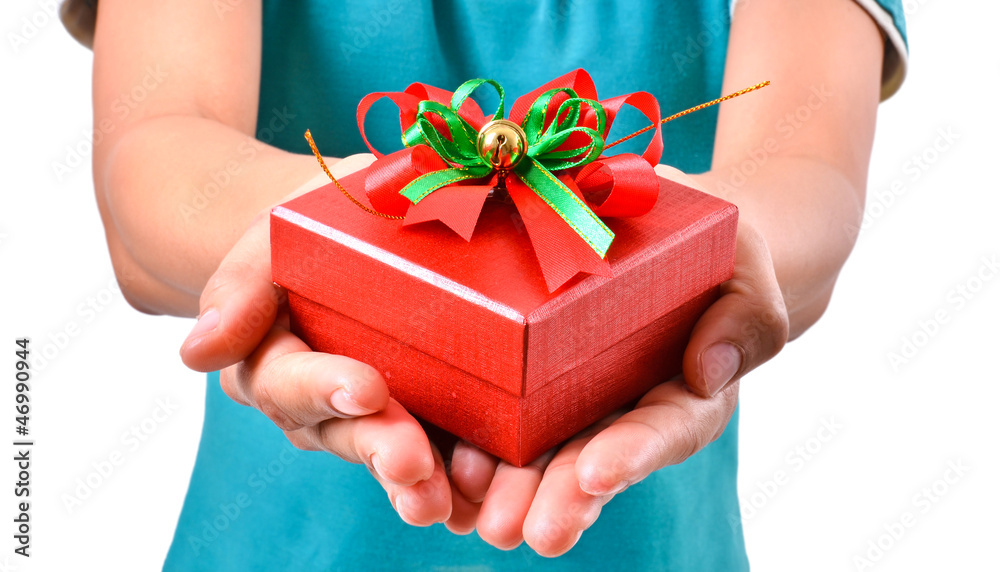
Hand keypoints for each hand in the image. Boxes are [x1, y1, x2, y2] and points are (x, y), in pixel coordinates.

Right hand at [178, 154, 454, 525]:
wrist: (357, 229)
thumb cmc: (314, 225)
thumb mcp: (274, 234)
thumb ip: (240, 286)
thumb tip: (198, 353)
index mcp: (271, 356)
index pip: (287, 381)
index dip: (323, 387)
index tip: (367, 389)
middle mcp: (314, 401)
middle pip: (339, 431)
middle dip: (377, 446)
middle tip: (412, 462)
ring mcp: (364, 417)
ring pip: (383, 454)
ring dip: (411, 481)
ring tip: (438, 500)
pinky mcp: (416, 420)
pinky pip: (432, 453)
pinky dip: (453, 477)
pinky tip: (476, 493)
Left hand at [445, 167, 789, 555]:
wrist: (664, 234)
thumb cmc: (717, 256)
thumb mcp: (746, 274)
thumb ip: (745, 320)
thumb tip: (709, 370)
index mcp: (683, 397)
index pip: (664, 431)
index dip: (633, 453)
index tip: (599, 473)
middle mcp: (623, 411)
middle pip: (593, 462)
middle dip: (561, 497)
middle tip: (530, 529)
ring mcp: (574, 400)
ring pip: (541, 453)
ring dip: (510, 485)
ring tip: (481, 509)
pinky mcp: (530, 380)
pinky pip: (501, 414)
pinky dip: (474, 440)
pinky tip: (450, 462)